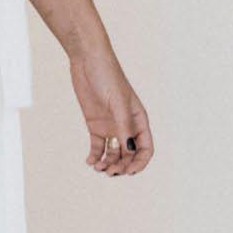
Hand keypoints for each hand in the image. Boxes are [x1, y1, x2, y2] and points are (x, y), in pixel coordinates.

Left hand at [70, 47, 152, 174]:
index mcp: (138, 119)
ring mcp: (110, 125)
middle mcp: (126, 125)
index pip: (145, 148)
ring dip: (108, 164)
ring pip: (113, 153)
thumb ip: (124, 127)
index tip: (129, 171)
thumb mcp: (118, 102)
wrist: (87, 60)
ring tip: (98, 168)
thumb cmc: (108, 76)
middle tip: (109, 171)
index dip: (140, 163)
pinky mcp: (94, 124)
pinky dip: (95, 156)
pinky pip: (97, 146)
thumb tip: (129, 150)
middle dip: (121, 166)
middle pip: (129, 154)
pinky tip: (90, 161)